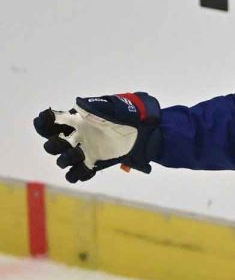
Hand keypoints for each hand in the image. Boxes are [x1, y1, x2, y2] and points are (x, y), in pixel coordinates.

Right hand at [33, 92, 161, 182]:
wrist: (146, 131)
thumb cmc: (129, 115)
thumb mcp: (112, 106)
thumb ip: (95, 105)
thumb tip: (77, 104)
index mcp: (76, 121)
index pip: (49, 124)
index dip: (44, 123)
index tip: (48, 118)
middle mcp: (77, 136)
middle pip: (52, 145)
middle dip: (53, 145)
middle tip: (64, 142)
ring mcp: (84, 151)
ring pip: (62, 161)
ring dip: (66, 159)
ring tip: (79, 154)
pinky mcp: (94, 163)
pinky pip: (77, 174)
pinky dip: (77, 174)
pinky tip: (85, 168)